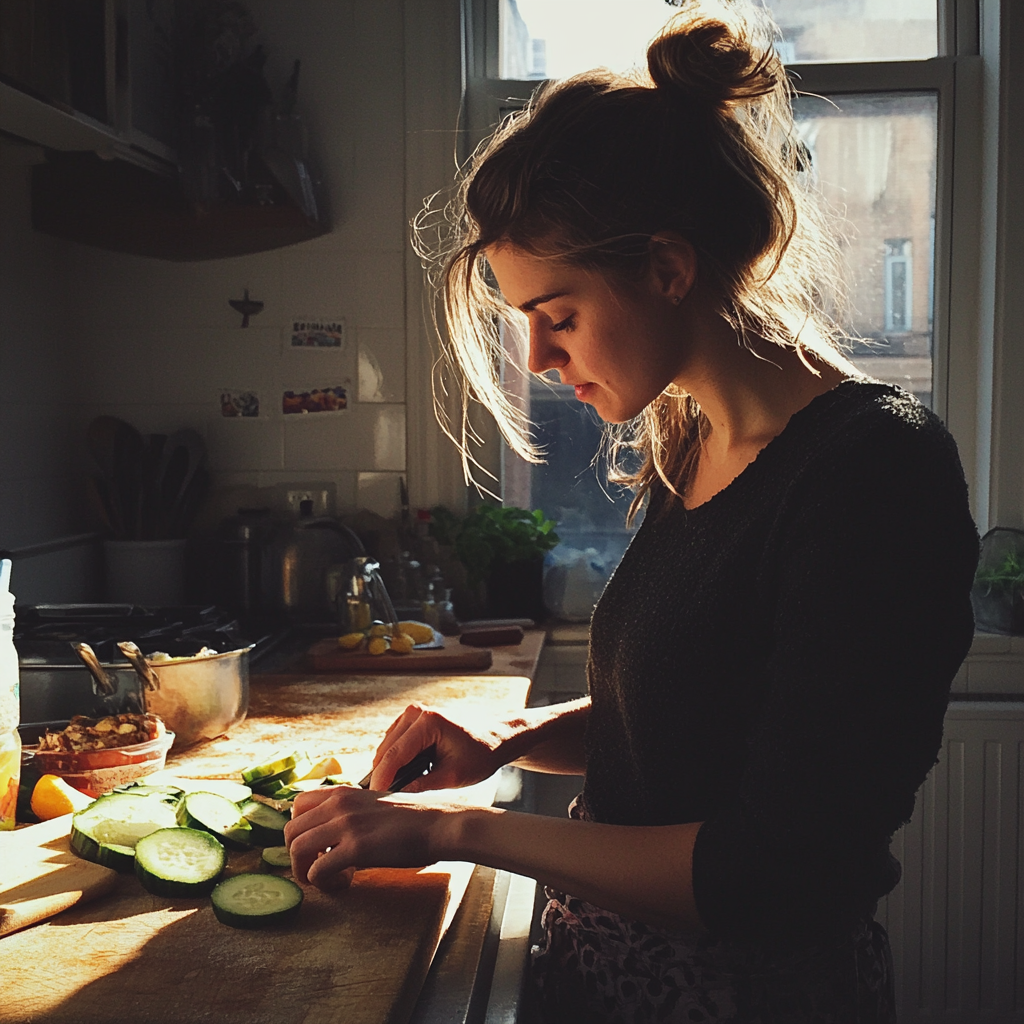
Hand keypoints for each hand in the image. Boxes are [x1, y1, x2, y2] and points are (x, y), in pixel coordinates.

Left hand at [284, 784, 449, 888]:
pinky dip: (324, 883)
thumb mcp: (376, 805)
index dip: (301, 830)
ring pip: (296, 849)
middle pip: (290, 830)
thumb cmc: (415, 819)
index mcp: (344, 792)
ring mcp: (346, 824)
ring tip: (330, 879)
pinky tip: (345, 884)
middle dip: (298, 856)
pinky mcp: (356, 847)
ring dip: (306, 871)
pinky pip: (317, 870)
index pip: (297, 806)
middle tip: (321, 867)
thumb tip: (334, 837)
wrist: (441, 823)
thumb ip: (352, 814)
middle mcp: (339, 803)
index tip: (318, 847)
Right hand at [368, 702, 510, 791]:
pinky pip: (393, 742)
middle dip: (383, 775)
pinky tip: (405, 775)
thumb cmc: (480, 755)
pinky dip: (395, 759)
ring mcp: (413, 712)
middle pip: (385, 750)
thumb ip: (421, 786)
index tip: (374, 800)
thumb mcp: (453, 776)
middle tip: (384, 801)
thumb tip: (393, 797)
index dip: (382, 780)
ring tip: (397, 789)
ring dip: (388, 767)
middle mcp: (416, 712)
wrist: (494, 738)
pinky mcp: (411, 718)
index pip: (394, 755)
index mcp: (428, 723)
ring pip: (386, 746)